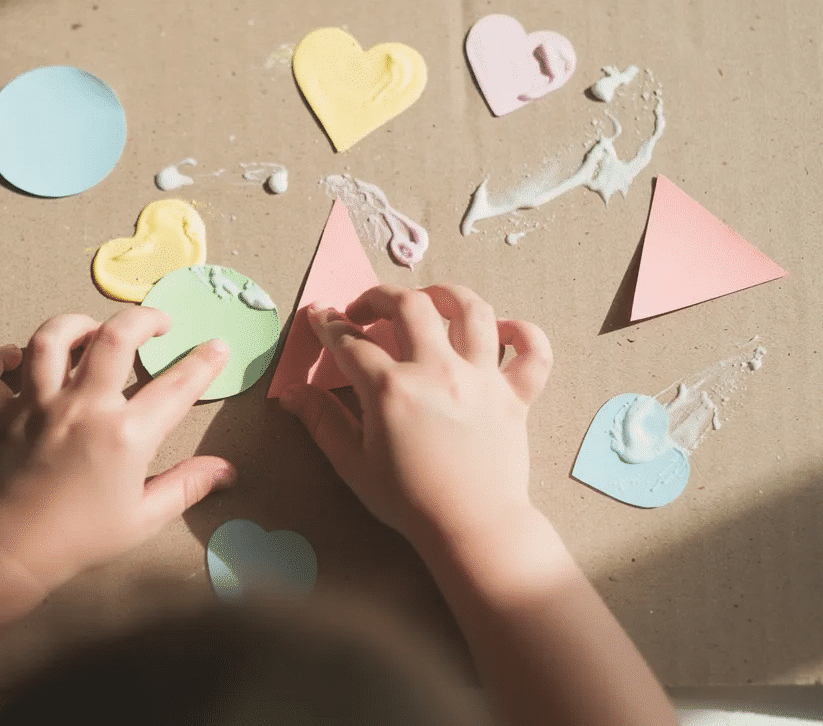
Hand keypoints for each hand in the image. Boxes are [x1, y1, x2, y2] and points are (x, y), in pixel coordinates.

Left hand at [0, 307, 233, 590]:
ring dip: (73, 325)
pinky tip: (14, 356)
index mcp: (125, 433)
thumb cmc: (83, 538)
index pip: (176, 386)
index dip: (203, 362)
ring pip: (49, 339)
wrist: (13, 550)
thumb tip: (226, 470)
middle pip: (114, 337)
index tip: (217, 347)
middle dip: (142, 318)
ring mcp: (36, 406)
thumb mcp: (144, 518)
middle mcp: (82, 407)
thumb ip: (186, 486)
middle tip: (155, 323)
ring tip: (88, 329)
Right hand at [278, 284, 551, 545]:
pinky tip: (502, 332)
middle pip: (408, 306)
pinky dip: (522, 333)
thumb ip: (321, 422)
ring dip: (447, 294)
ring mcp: (481, 379)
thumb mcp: (353, 464)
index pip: (350, 342)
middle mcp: (437, 371)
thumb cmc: (409, 502)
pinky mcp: (516, 395)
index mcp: (391, 389)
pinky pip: (532, 351)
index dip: (328, 326)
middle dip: (379, 297)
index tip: (320, 317)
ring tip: (430, 300)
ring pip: (472, 310)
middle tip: (365, 310)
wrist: (472, 528)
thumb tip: (290, 393)